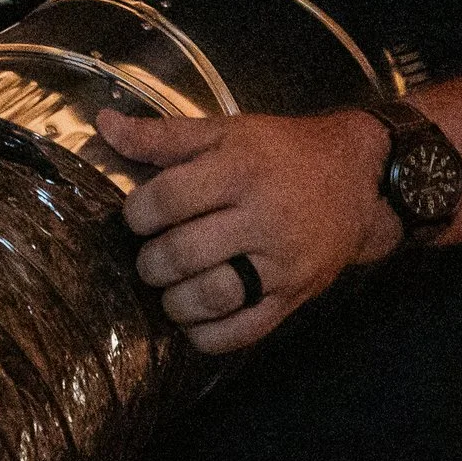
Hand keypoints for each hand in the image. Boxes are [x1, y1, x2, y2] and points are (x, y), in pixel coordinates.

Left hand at [101, 108, 401, 353]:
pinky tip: (194, 320)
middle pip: (183, 253)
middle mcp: (262, 217)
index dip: (137, 214)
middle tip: (151, 257)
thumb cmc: (281, 152)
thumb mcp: (225, 131)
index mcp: (240, 170)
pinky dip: (208, 335)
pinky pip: (244, 331)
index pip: (167, 200)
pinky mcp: (295, 296)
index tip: (139, 217)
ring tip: (169, 288)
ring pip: (212, 297)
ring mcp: (282, 262)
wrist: (357, 179)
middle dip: (151, 261)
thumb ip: (162, 135)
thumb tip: (104, 125)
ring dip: (174, 301)